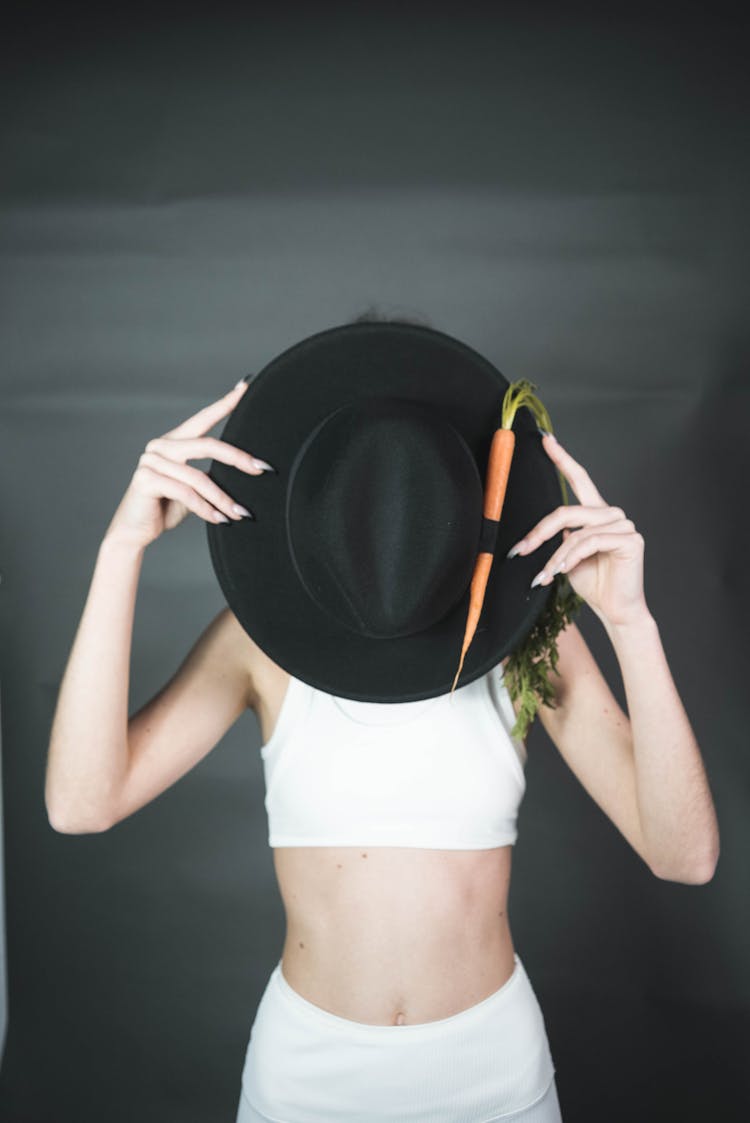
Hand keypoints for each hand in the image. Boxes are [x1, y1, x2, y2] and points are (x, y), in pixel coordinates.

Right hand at [103, 379, 273, 549]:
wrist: (135, 531)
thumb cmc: (165, 508)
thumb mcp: (194, 489)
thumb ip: (210, 476)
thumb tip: (247, 471)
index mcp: (173, 442)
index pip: (203, 418)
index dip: (225, 403)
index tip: (246, 386)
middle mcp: (160, 446)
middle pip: (207, 445)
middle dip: (238, 458)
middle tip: (262, 469)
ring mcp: (150, 460)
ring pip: (198, 477)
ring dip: (223, 498)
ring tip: (240, 514)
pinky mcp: (146, 479)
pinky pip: (185, 493)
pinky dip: (206, 509)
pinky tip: (219, 520)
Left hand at [508, 433, 648, 627]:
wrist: (615, 609)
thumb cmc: (593, 583)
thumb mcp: (567, 556)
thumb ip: (559, 537)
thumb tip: (537, 533)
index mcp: (596, 513)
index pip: (579, 480)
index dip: (562, 459)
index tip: (546, 440)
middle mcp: (611, 514)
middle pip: (566, 511)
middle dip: (539, 533)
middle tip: (520, 552)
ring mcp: (623, 524)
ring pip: (575, 532)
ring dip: (554, 556)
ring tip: (545, 576)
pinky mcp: (630, 538)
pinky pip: (588, 542)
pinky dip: (570, 558)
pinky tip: (563, 571)